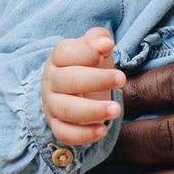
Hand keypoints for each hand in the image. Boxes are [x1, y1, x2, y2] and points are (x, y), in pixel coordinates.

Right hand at [41, 29, 123, 148]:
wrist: (76, 90)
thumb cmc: (88, 65)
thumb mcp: (94, 48)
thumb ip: (98, 39)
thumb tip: (104, 43)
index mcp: (58, 58)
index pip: (65, 53)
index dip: (86, 53)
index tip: (107, 51)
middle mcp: (52, 81)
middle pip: (68, 80)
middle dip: (96, 80)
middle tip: (122, 79)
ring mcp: (52, 105)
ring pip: (66, 109)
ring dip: (92, 110)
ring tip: (116, 110)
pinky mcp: (57, 125)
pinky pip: (64, 133)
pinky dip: (82, 135)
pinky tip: (102, 131)